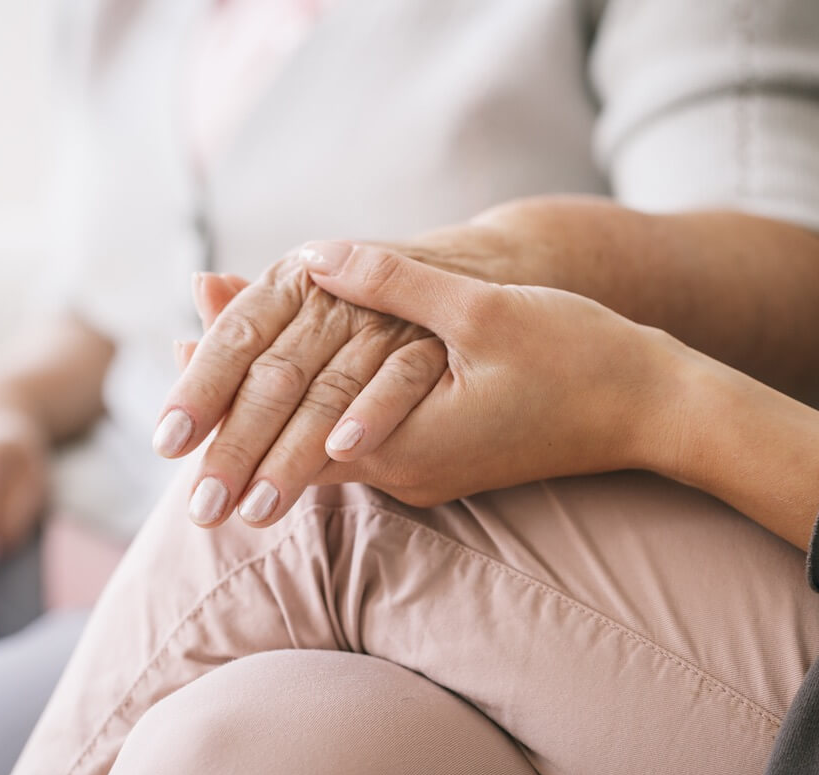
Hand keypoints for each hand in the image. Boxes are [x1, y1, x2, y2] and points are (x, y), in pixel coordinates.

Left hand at [195, 242, 678, 509]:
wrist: (649, 408)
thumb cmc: (577, 356)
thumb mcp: (481, 312)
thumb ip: (392, 285)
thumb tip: (313, 255)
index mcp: (401, 442)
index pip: (287, 434)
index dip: (229, 412)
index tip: (172, 412)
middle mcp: (403, 471)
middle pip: (294, 460)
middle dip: (231, 441)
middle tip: (169, 429)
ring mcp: (424, 475)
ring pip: (322, 460)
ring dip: (267, 438)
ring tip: (212, 427)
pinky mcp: (442, 464)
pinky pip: (359, 453)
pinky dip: (313, 431)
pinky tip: (294, 417)